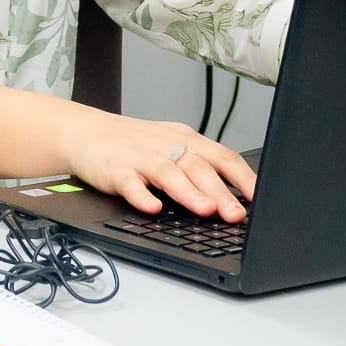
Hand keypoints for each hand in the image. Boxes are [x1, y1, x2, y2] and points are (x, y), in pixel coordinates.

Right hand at [61, 111, 253, 222]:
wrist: (85, 131)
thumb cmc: (134, 143)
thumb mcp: (171, 147)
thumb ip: (199, 168)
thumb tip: (236, 197)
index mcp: (185, 140)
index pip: (221, 156)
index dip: (243, 177)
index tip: (260, 197)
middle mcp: (165, 145)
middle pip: (198, 167)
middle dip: (220, 191)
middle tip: (236, 214)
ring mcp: (140, 157)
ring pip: (168, 174)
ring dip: (188, 193)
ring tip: (205, 210)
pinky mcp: (115, 169)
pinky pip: (130, 183)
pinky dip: (142, 196)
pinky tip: (152, 208)